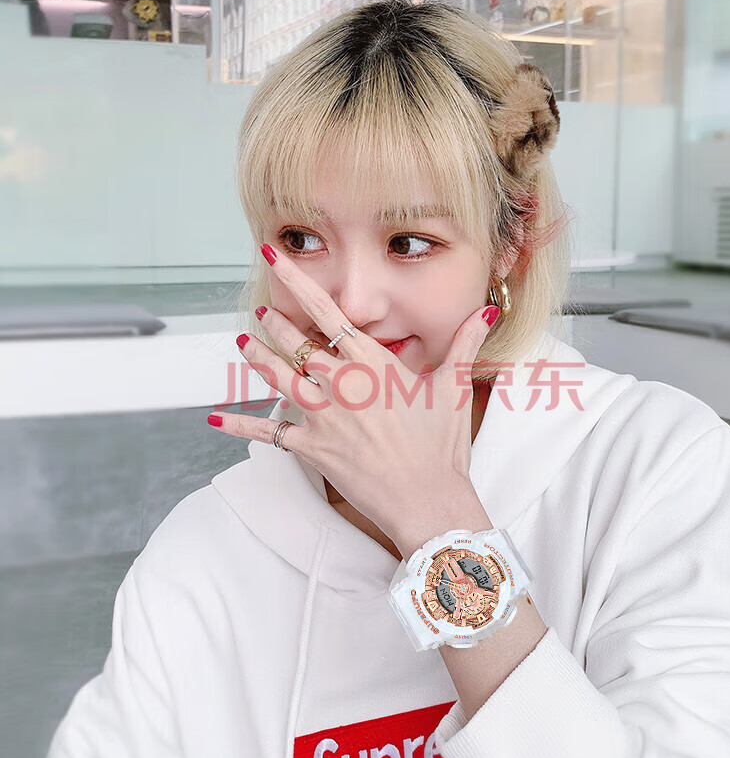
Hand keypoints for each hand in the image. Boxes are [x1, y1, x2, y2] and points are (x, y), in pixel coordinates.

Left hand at [207, 243, 500, 543]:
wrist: (428, 499)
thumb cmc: (441, 446)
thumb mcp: (454, 388)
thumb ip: (464, 344)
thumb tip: (485, 312)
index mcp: (371, 362)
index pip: (327, 311)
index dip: (296, 281)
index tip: (272, 258)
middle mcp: (339, 382)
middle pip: (295, 343)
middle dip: (275, 322)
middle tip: (263, 310)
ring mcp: (321, 415)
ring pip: (277, 376)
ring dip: (258, 357)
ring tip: (244, 341)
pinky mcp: (311, 447)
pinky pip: (268, 431)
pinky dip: (241, 424)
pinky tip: (216, 416)